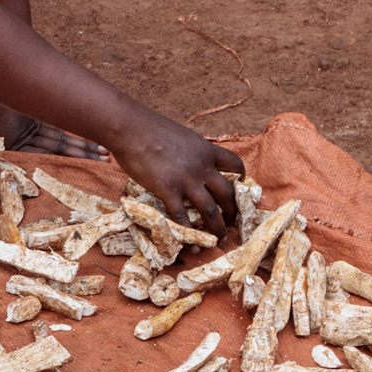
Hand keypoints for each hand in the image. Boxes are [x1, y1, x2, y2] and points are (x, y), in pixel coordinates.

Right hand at [0, 96, 106, 159]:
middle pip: (62, 148)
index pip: (47, 155)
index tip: (82, 174)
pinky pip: (68, 123)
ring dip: (88, 145)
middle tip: (106, 164)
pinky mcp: (45, 110)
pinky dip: (83, 129)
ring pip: (69, 137)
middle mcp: (33, 135)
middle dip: (83, 157)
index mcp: (20, 143)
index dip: (66, 161)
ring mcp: (40, 121)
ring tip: (109, 154)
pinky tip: (102, 136)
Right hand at [112, 112, 245, 236]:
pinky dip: (189, 233)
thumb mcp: (181, 136)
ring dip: (217, 227)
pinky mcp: (168, 190)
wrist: (130, 128)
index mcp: (206, 150)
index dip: (241, 179)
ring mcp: (186, 180)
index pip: (235, 165)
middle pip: (228, 193)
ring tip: (218, 238)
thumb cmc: (149, 128)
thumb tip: (188, 162)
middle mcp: (202, 166)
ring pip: (211, 210)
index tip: (239, 189)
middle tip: (230, 222)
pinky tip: (190, 243)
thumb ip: (190, 152)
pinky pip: (182, 217)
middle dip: (233, 211)